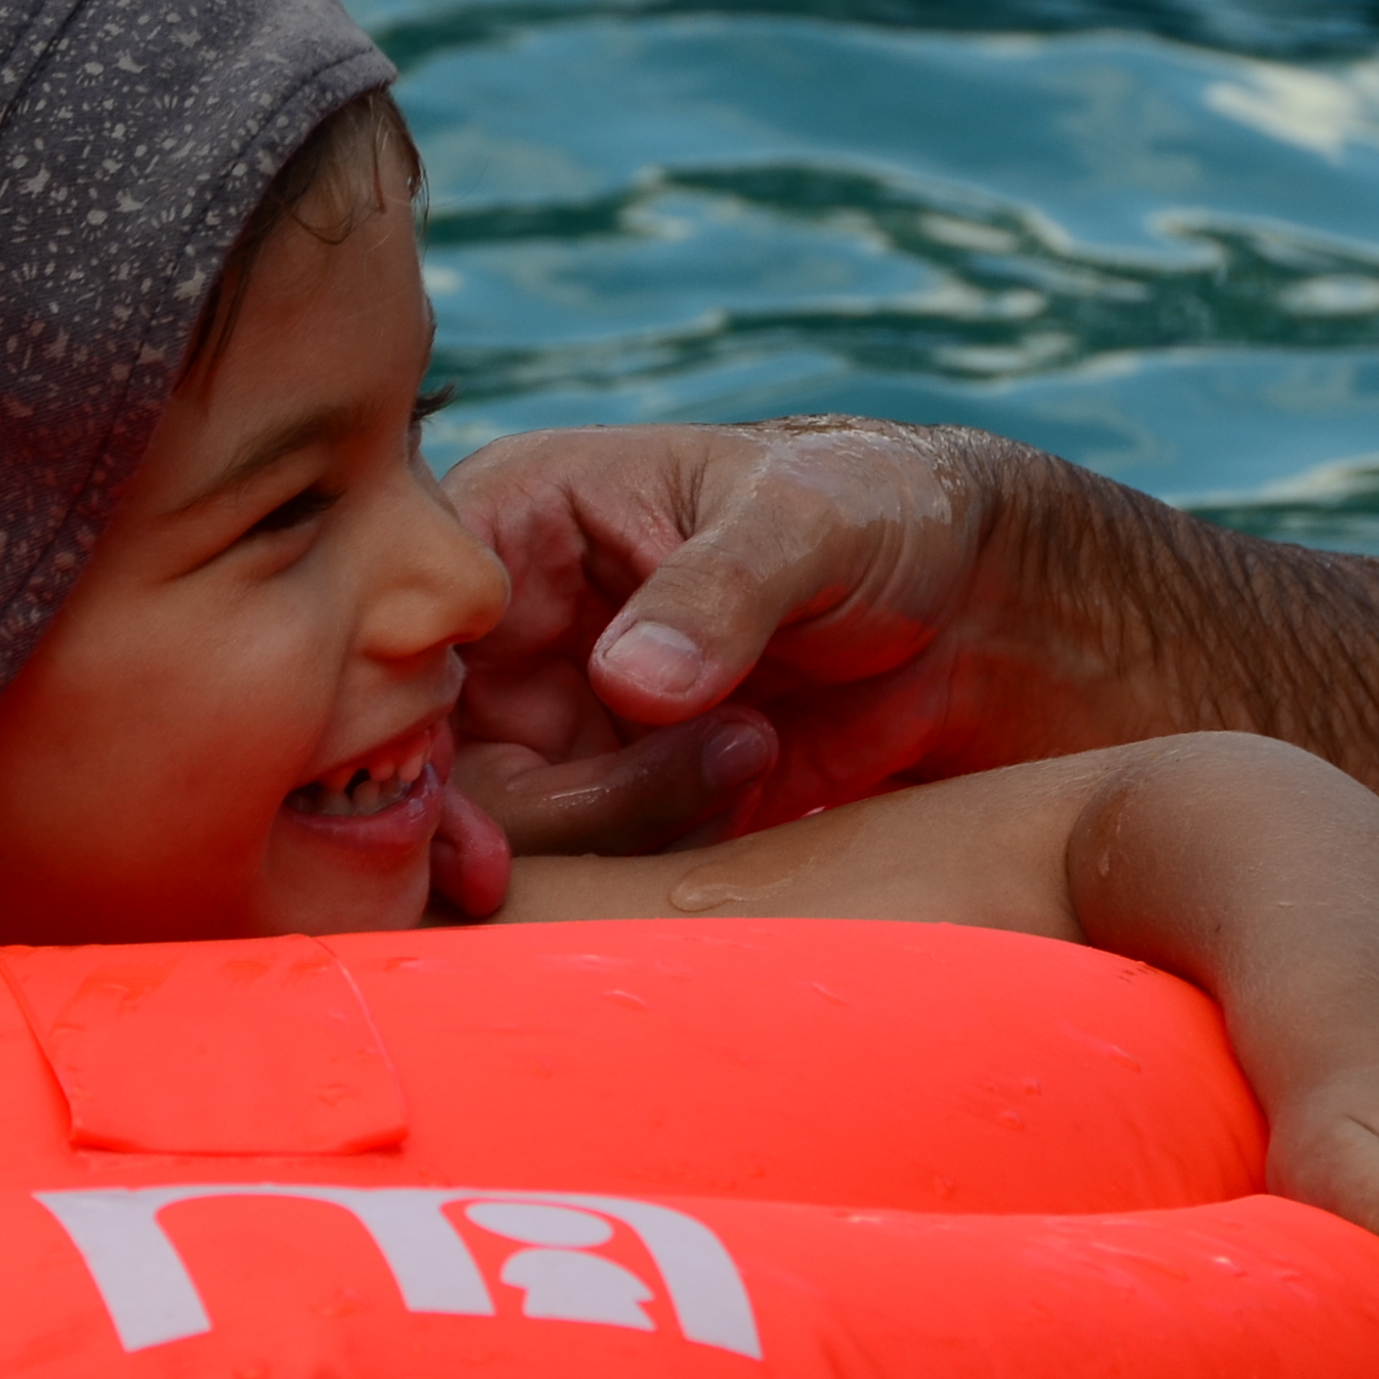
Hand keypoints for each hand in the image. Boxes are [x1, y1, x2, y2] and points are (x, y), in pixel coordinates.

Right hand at [445, 421, 991, 845]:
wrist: (980, 606)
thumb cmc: (880, 508)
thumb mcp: (805, 520)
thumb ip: (718, 588)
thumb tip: (628, 682)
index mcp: (513, 522)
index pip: (398, 633)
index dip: (417, 727)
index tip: (487, 818)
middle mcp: (511, 631)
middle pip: (441, 761)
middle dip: (567, 797)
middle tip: (719, 757)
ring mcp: (560, 724)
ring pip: (513, 831)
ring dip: (635, 820)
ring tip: (760, 745)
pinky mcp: (623, 802)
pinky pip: (593, 870)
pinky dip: (666, 857)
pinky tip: (759, 793)